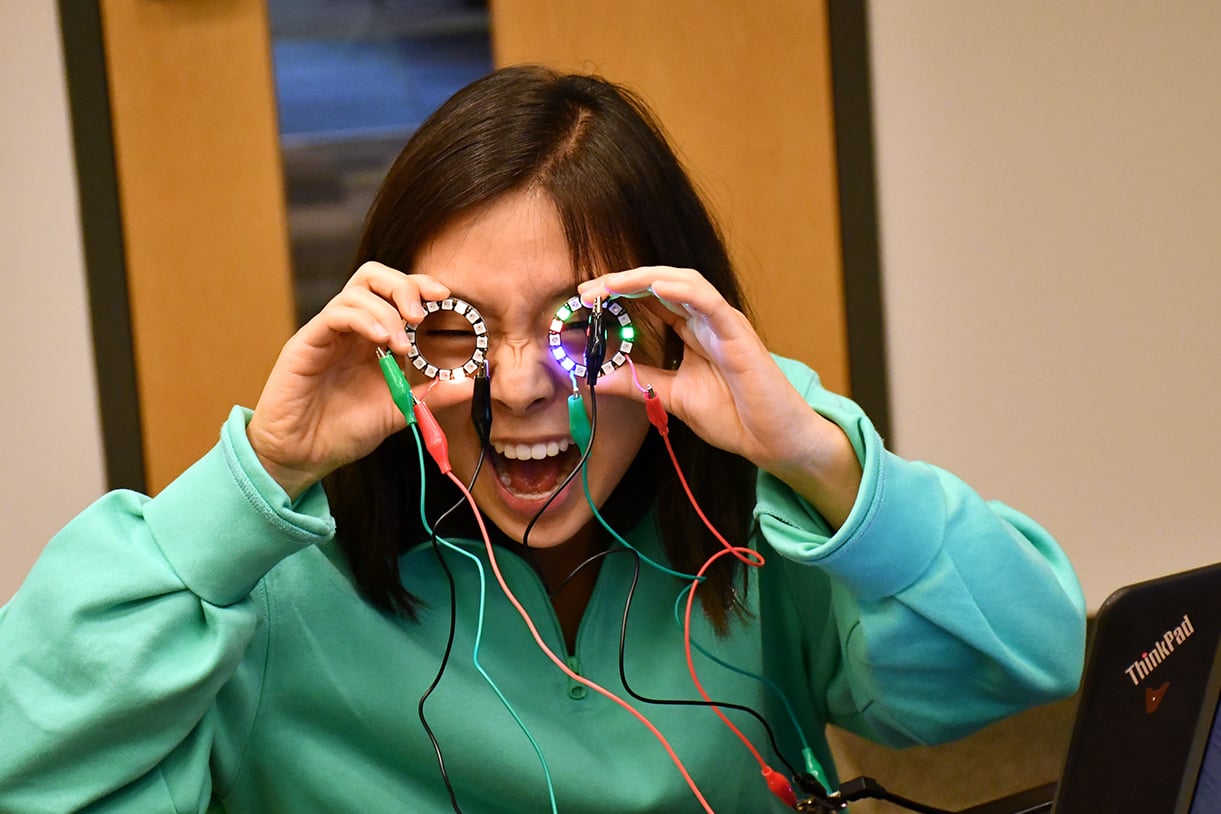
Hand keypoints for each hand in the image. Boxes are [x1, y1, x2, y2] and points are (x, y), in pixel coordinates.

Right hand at [246, 262, 459, 499]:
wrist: (301, 457)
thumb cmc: (343, 431)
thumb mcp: (398, 411)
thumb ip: (432, 395)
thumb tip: (472, 384)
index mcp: (372, 337)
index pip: (396, 293)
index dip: (421, 287)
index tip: (446, 298)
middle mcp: (350, 327)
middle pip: (375, 277)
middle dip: (406, 286)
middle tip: (423, 314)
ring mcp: (328, 332)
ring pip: (358, 289)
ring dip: (388, 311)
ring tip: (403, 345)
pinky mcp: (306, 342)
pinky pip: (336, 313)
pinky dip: (364, 319)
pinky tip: (381, 340)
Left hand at [578, 266, 861, 527]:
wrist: (773, 441)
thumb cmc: (735, 417)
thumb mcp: (672, 397)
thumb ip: (639, 382)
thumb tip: (596, 376)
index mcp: (691, 332)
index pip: (650, 301)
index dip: (617, 295)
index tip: (584, 301)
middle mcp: (705, 320)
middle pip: (661, 284)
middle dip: (622, 282)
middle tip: (587, 290)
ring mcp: (723, 323)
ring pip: (683, 282)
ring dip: (644, 278)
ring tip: (611, 284)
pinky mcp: (739, 334)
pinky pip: (709, 301)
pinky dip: (683, 289)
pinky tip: (656, 286)